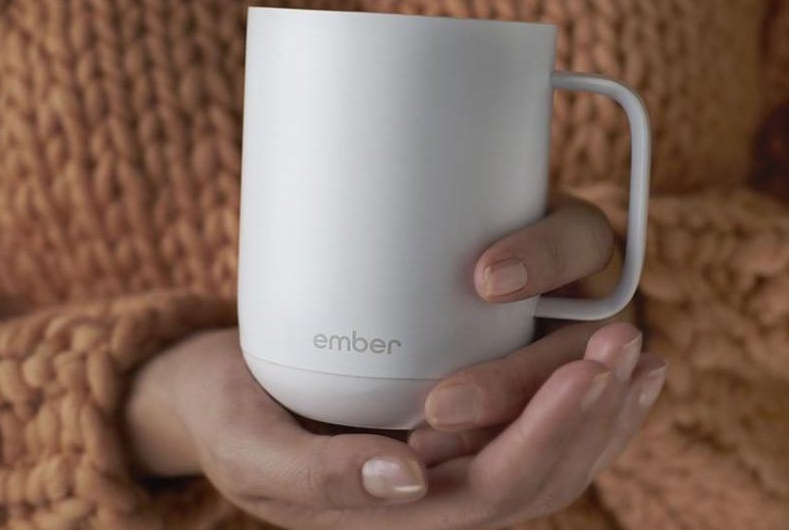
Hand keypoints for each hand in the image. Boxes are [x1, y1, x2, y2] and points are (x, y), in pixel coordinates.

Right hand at [124, 197, 666, 528]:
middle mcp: (432, 496)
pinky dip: (573, 402)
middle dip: (589, 415)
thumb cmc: (230, 417)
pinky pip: (526, 428)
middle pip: (538, 477)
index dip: (546, 437)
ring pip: (545, 458)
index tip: (583, 371)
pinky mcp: (447, 428)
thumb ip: (320, 475)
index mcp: (391, 512)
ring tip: (638, 354)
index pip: (493, 491)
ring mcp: (445, 464)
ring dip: (597, 410)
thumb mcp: (252, 445)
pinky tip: (601, 365)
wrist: (218, 396)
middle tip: (626, 344)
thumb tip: (409, 478)